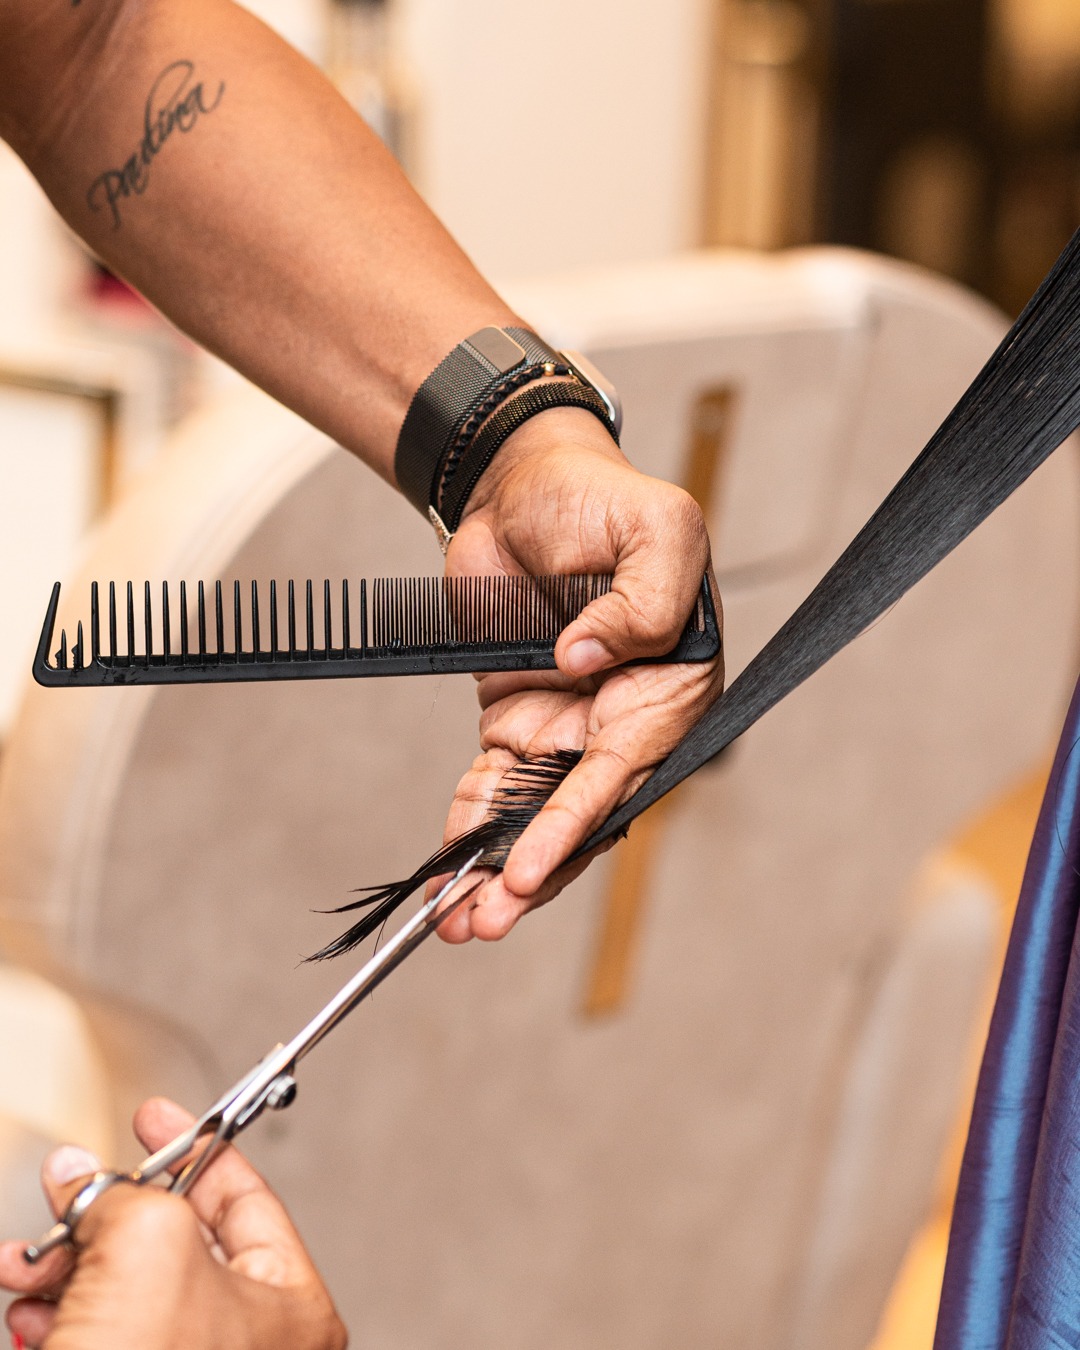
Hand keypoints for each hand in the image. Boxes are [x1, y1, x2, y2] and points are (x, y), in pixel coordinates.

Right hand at [0, 1099, 345, 1349]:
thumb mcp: (147, 1242)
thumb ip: (123, 1195)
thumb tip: (84, 1180)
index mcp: (289, 1309)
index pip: (247, 1198)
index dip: (196, 1146)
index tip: (154, 1116)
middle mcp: (250, 1348)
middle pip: (177, 1244)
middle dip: (108, 1214)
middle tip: (69, 1189)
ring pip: (125, 1295)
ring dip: (68, 1268)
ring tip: (30, 1265)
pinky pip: (97, 1341)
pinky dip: (59, 1321)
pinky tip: (29, 1318)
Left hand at [435, 401, 723, 941]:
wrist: (523, 480)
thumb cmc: (603, 499)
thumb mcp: (657, 528)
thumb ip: (644, 600)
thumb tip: (587, 662)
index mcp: (671, 685)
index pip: (626, 773)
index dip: (578, 825)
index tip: (532, 868)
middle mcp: (621, 718)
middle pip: (579, 814)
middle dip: (534, 875)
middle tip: (485, 923)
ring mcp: (565, 722)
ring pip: (531, 814)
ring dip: (495, 869)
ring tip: (458, 922)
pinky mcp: (515, 715)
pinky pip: (491, 783)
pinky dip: (467, 826)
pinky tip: (444, 874)